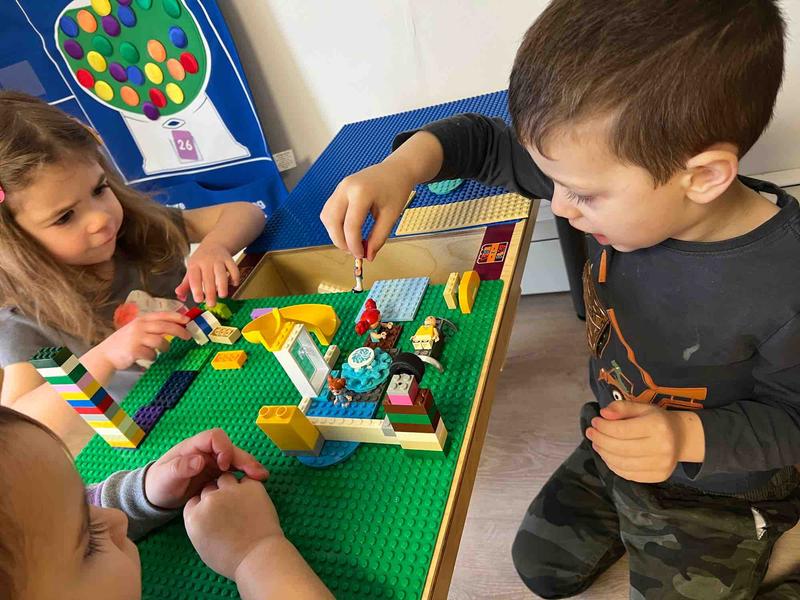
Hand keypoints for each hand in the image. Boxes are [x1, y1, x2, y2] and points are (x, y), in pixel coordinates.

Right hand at [89, 312, 190, 370]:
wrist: (106, 354)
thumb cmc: (126, 342)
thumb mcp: (138, 329)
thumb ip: (153, 326)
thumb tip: (176, 325)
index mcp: (142, 319)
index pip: (163, 315)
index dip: (177, 316)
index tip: (188, 320)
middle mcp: (139, 326)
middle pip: (165, 326)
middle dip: (179, 331)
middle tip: (188, 336)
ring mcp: (136, 338)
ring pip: (160, 341)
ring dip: (165, 347)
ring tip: (162, 350)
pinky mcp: (134, 350)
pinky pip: (152, 354)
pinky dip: (153, 357)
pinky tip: (149, 357)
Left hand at [145, 428, 267, 508]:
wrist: (158, 497)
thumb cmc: (159, 484)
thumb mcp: (166, 477)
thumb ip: (180, 468)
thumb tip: (200, 460)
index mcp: (194, 447)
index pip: (215, 437)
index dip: (224, 448)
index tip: (223, 466)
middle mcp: (207, 452)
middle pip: (230, 448)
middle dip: (244, 458)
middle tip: (257, 473)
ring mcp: (213, 462)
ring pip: (236, 459)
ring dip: (249, 466)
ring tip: (262, 478)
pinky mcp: (218, 474)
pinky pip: (235, 471)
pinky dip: (246, 475)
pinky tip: (256, 483)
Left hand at [176, 241, 238, 305]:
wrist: (213, 244)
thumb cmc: (201, 261)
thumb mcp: (191, 270)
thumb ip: (185, 284)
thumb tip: (179, 296)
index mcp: (194, 264)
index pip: (194, 278)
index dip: (196, 289)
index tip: (198, 300)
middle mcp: (206, 261)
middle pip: (208, 278)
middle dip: (210, 293)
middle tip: (211, 304)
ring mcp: (219, 260)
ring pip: (222, 274)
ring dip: (223, 286)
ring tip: (222, 296)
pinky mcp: (229, 259)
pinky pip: (234, 269)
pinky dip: (235, 278)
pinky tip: (233, 284)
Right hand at [184, 473, 281, 579]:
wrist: (258, 557)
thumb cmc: (231, 558)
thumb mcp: (202, 546)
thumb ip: (200, 525)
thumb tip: (205, 513)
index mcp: (194, 517)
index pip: (194, 500)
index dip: (204, 506)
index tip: (213, 514)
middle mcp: (209, 501)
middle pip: (209, 488)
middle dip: (216, 496)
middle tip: (229, 509)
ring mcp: (230, 491)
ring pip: (225, 478)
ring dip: (230, 487)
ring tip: (240, 502)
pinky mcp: (250, 486)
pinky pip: (246, 479)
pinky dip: (248, 487)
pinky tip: (252, 500)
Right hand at [321, 162, 413, 259]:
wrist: (396, 170)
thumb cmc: (396, 190)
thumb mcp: (391, 216)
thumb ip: (378, 237)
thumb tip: (368, 256)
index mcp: (362, 192)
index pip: (351, 225)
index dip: (353, 244)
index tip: (361, 256)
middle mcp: (346, 188)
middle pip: (332, 221)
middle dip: (340, 241)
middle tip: (354, 252)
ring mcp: (340, 187)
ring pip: (327, 217)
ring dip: (335, 233)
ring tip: (351, 242)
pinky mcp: (338, 190)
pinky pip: (329, 211)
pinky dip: (335, 225)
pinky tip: (348, 231)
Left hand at [586, 401, 691, 482]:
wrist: (682, 437)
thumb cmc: (657, 420)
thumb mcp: (641, 407)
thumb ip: (621, 407)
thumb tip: (603, 414)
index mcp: (657, 426)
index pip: (621, 430)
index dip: (603, 427)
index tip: (594, 422)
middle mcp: (662, 447)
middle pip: (620, 448)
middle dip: (600, 441)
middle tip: (591, 434)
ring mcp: (661, 465)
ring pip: (623, 463)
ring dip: (604, 454)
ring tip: (597, 444)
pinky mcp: (659, 477)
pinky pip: (629, 474)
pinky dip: (614, 466)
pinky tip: (608, 456)